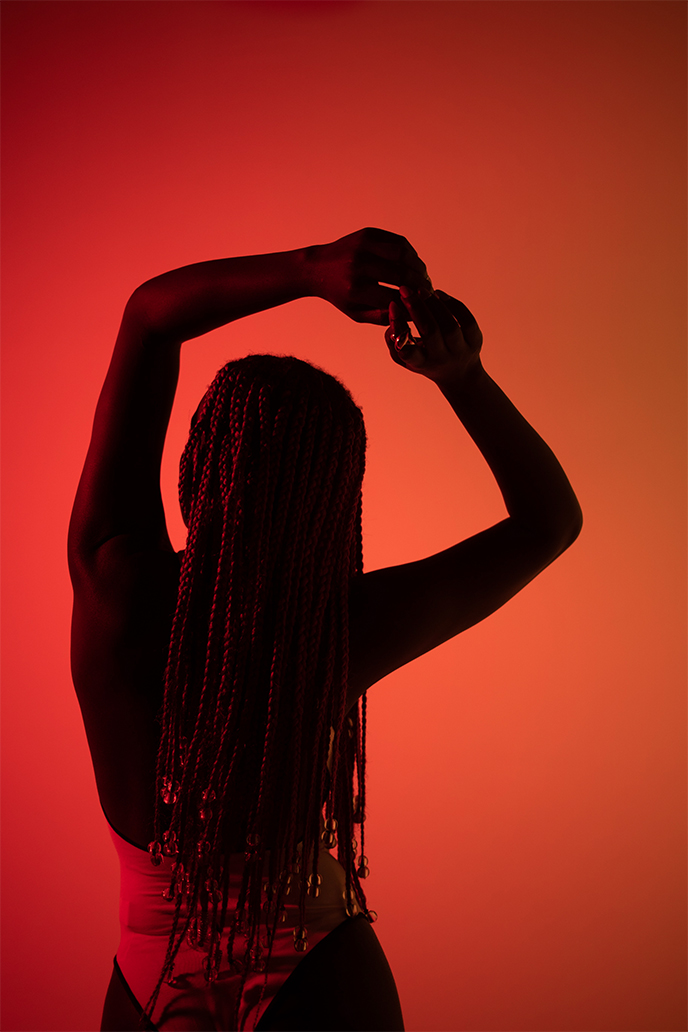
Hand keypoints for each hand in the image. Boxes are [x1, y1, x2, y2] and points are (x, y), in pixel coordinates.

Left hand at [306, 227, 431, 324]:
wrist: (317, 268)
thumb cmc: (341, 295)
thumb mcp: (357, 313)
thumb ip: (384, 317)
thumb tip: (413, 316)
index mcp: (355, 289)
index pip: (394, 297)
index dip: (413, 302)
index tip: (424, 306)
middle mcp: (359, 265)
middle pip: (401, 274)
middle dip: (420, 284)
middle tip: (429, 291)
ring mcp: (362, 245)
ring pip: (403, 254)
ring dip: (418, 266)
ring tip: (424, 277)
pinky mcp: (367, 233)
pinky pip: (397, 241)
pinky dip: (410, 253)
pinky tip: (413, 264)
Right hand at [385, 288, 483, 387]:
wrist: (459, 375)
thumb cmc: (427, 361)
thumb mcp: (406, 358)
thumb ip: (393, 340)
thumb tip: (393, 313)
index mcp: (423, 365)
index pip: (408, 350)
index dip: (400, 327)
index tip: (393, 306)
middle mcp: (443, 359)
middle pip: (431, 332)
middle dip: (417, 308)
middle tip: (405, 291)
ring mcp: (461, 350)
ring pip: (449, 325)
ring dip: (434, 304)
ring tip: (420, 291)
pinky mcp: (475, 341)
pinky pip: (467, 320)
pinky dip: (453, 304)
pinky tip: (439, 294)